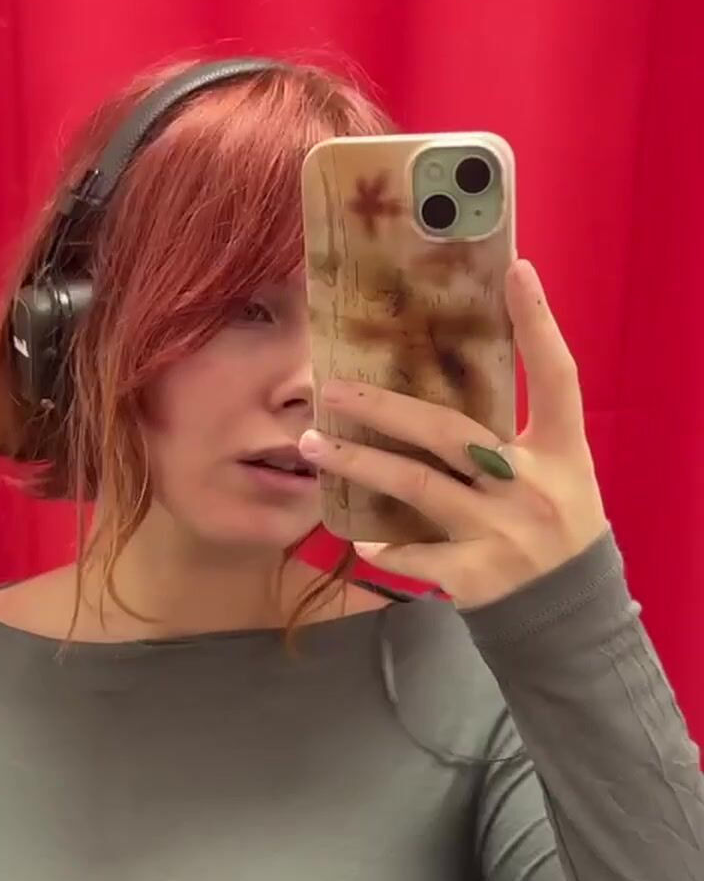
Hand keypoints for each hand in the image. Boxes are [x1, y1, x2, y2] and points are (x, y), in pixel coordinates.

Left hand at [300, 258, 609, 608]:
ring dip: (359, 464)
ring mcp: (503, 530)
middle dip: (385, 408)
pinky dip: (381, 543)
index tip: (517, 271)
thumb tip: (432, 384)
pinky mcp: (474, 572)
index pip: (557, 375)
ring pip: (416, 486)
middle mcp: (534, 484)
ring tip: (312, 446)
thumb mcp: (551, 472)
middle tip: (330, 389)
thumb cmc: (549, 523)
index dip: (540, 323)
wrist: (567, 609)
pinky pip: (410, 551)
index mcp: (561, 450)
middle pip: (450, 432)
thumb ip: (507, 434)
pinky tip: (360, 534)